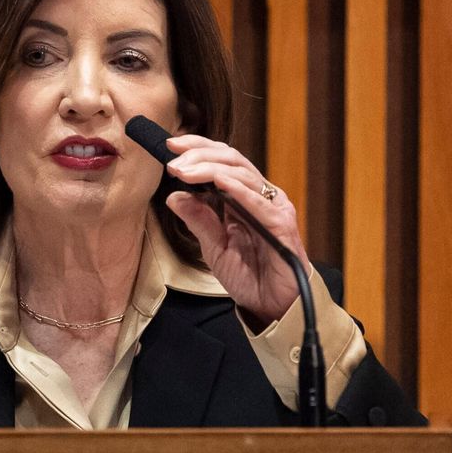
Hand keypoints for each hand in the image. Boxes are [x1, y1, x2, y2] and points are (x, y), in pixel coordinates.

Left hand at [162, 134, 309, 328]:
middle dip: (200, 153)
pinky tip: (218, 181)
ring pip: (242, 173)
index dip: (198, 148)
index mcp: (245, 197)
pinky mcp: (281, 223)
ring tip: (184, 171)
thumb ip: (199, 220)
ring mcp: (272, 207)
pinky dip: (237, 188)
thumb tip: (174, 195)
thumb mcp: (214, 246)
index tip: (170, 146)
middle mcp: (260, 196)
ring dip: (210, 168)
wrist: (273, 306)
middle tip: (173, 157)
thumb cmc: (250, 276)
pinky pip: (258, 201)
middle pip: (232, 159)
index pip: (222, 161)